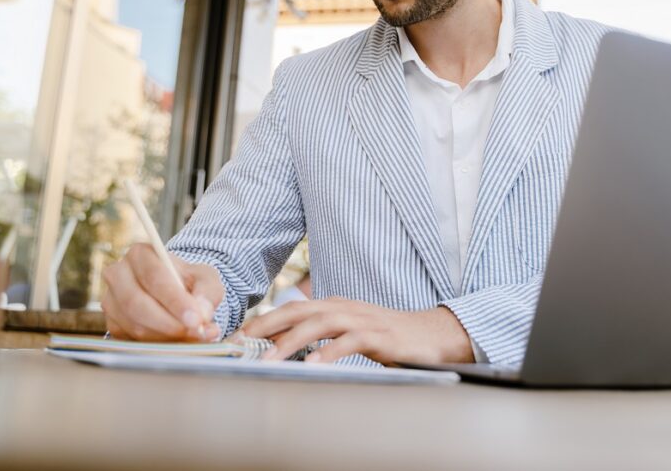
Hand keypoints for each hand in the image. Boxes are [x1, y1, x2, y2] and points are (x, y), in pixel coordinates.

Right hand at [102, 243, 223, 341]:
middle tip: (194, 333)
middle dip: (168, 323)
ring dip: (165, 336)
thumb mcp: (205, 278)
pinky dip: (157, 345)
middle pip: (136, 302)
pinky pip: (131, 339)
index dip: (174, 300)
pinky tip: (177, 341)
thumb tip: (202, 314)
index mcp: (140, 254)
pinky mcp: (111, 323)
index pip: (154, 277)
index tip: (195, 319)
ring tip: (193, 337)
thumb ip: (208, 292)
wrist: (174, 292)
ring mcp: (110, 300)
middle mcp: (118, 274)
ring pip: (133, 324)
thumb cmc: (188, 281)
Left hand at [237, 297, 474, 364]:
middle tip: (240, 342)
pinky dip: (329, 352)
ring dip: (291, 340)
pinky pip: (349, 342)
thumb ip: (324, 335)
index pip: (293, 309)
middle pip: (299, 310)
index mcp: (336, 306)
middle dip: (267, 325)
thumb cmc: (389, 336)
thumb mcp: (351, 332)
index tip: (238, 337)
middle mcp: (345, 308)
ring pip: (319, 324)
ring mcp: (362, 320)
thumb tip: (287, 348)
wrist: (432, 335)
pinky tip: (312, 365)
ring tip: (268, 357)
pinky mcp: (378, 335)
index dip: (264, 320)